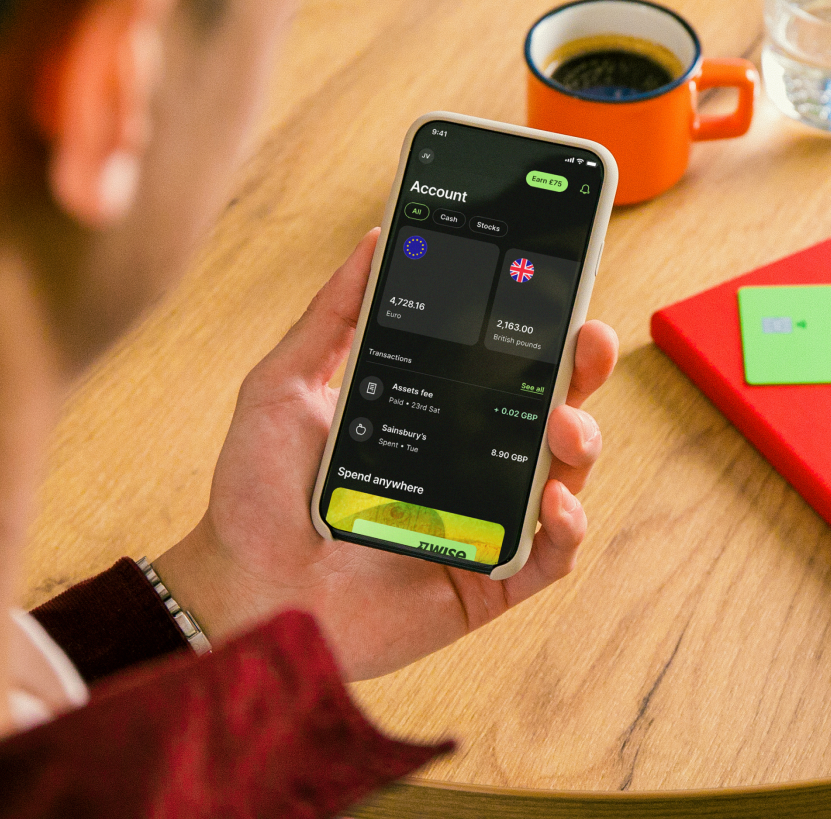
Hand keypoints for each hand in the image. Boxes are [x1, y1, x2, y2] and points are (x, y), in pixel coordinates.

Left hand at [155, 230, 617, 680]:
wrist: (242, 589)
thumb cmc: (258, 494)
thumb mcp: (283, 386)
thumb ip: (331, 315)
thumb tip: (374, 240)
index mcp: (435, 415)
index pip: (503, 364)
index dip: (540, 328)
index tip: (557, 288)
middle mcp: (470, 463)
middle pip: (549, 410)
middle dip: (582, 372)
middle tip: (587, 340)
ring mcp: (485, 521)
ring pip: (564, 475)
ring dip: (582, 443)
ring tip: (563, 425)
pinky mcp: (489, 578)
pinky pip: (551, 556)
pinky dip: (568, 529)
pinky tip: (555, 502)